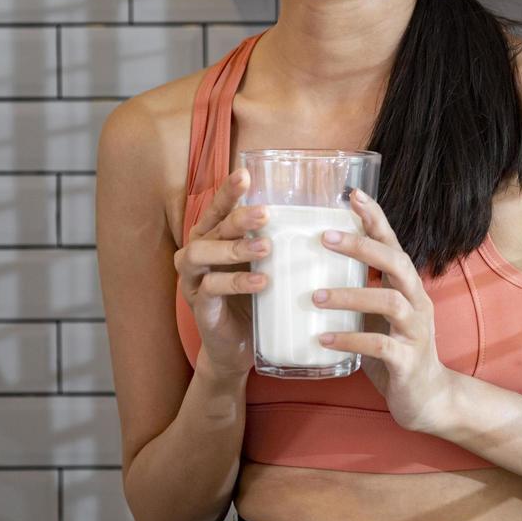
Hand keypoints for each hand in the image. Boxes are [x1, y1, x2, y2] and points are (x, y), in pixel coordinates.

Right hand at [173, 168, 270, 379]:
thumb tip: (328, 214)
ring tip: (266, 246)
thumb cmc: (255, 297)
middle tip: (266, 212)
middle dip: (238, 217)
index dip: (228, 191)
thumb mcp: (267, 264)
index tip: (245, 174)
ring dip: (234, 247)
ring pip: (202, 253)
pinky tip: (261, 281)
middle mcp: (197, 252)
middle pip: (212, 226)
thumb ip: (280, 240)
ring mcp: (193, 280)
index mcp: (212, 237)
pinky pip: (211, 289)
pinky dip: (236, 282)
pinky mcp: (200, 307)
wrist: (238, 346)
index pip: (218, 208)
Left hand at [314, 189, 452, 433]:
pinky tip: (323, 339)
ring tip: (315, 296)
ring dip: (350, 294)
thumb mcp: (380, 316)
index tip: (352, 194)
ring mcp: (416, 330)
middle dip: (362, 246)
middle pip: (397, 262)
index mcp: (409, 286)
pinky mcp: (408, 360)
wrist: (428, 400)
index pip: (394, 243)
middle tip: (325, 237)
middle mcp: (417, 301)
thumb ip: (361, 291)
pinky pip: (379, 344)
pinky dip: (350, 339)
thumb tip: (314, 267)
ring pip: (389, 300)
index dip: (375, 218)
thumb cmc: (396, 351)